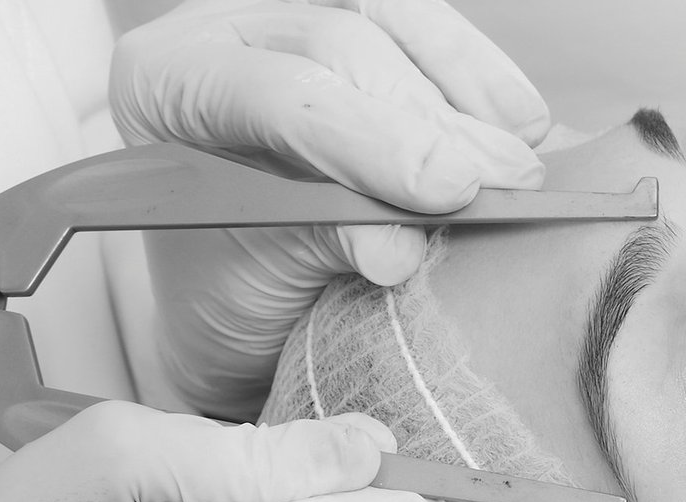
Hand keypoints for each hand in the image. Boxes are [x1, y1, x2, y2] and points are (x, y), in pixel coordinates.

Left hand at [111, 0, 549, 418]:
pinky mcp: (359, 20)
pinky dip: (482, 76)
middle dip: (433, 123)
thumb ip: (323, 245)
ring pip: (396, 18)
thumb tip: (402, 246)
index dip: (370, 136)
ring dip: (469, 92)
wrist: (240, 291)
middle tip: (504, 188)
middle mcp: (224, 27)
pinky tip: (520, 124)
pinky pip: (430, 24)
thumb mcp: (258, 278)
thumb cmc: (226, 283)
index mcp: (165, 82)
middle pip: (344, 44)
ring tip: (520, 166)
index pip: (276, 90)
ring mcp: (293, 12)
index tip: (448, 191)